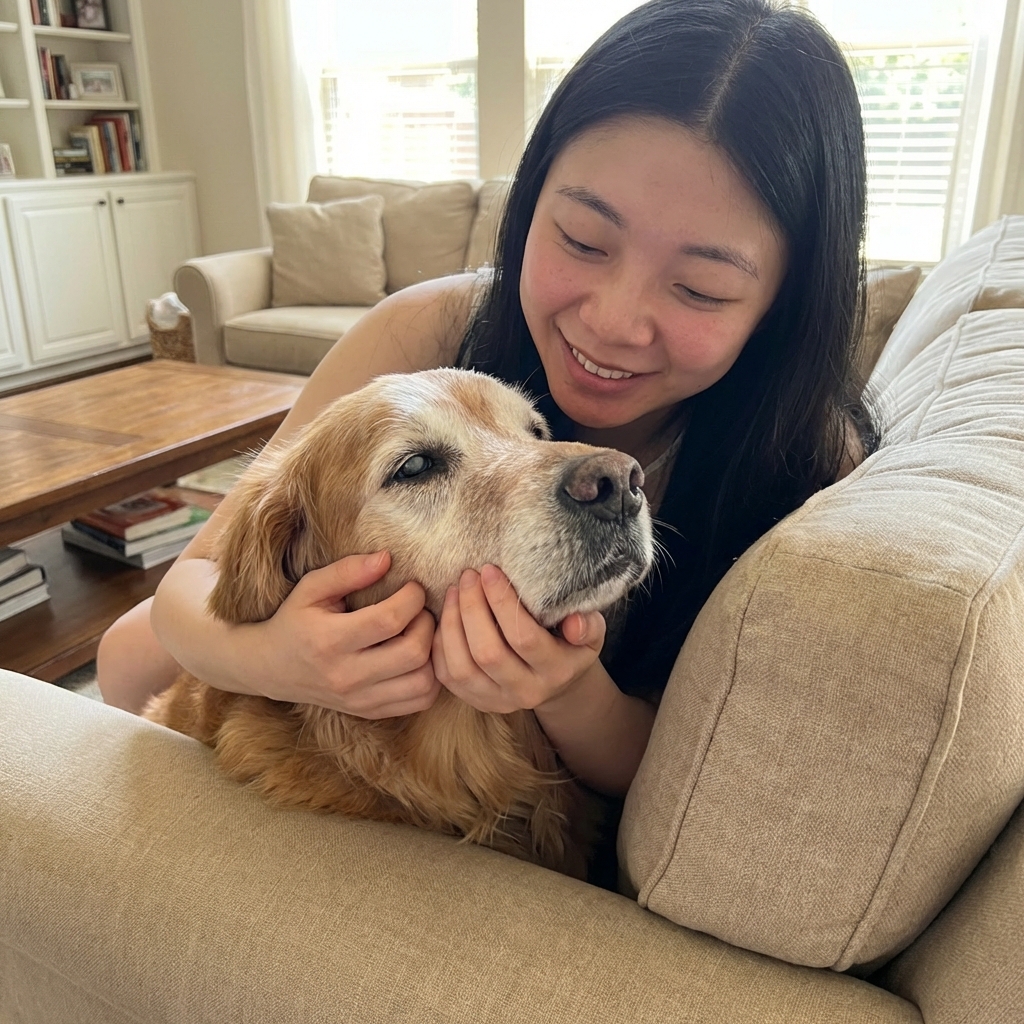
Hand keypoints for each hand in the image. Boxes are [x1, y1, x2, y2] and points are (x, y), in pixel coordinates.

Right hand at [254, 550, 440, 717]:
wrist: (271, 669)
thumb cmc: (295, 621)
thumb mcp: (311, 588)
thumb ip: (348, 570)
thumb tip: (387, 558)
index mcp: (330, 641)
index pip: (389, 620)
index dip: (412, 598)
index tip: (412, 587)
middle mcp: (347, 676)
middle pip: (413, 653)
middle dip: (427, 624)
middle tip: (419, 611)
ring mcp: (360, 700)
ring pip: (422, 682)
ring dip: (433, 654)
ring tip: (420, 634)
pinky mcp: (370, 712)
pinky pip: (419, 700)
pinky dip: (430, 678)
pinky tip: (418, 658)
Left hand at [431, 564, 605, 713]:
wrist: (558, 682)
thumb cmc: (570, 643)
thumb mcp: (590, 633)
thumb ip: (588, 625)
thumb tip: (575, 621)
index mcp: (556, 671)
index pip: (523, 637)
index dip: (502, 602)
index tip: (490, 571)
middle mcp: (526, 691)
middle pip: (487, 653)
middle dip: (472, 608)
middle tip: (469, 576)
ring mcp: (497, 701)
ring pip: (461, 666)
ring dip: (452, 623)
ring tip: (455, 590)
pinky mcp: (475, 701)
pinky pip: (447, 675)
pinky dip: (441, 642)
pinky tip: (447, 615)